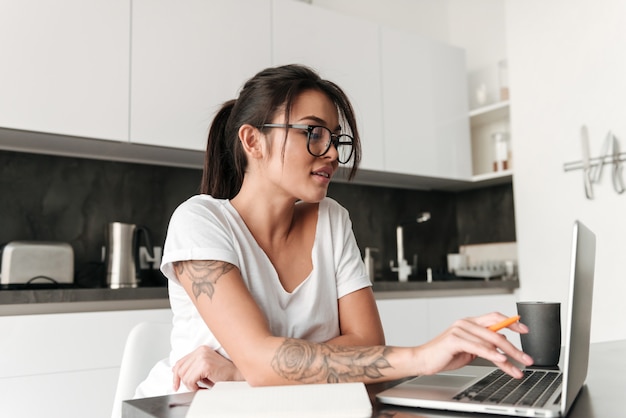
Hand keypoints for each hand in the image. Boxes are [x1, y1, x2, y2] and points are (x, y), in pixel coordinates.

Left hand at [172, 345, 243, 390]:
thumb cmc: (223, 374)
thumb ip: (191, 367)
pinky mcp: (205, 365)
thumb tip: (175, 370)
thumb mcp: (204, 368)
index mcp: (200, 350)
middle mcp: (201, 351)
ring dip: (191, 385)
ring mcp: (202, 356)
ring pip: (184, 376)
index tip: (176, 385)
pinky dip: (194, 387)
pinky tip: (203, 386)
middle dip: (185, 382)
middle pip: (180, 370)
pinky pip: (190, 380)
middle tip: (195, 386)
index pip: (180, 362)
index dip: (175, 375)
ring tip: (201, 386)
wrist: (236, 376)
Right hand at [415, 312, 533, 378]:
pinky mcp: (454, 339)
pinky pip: (478, 347)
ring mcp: (460, 329)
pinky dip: (491, 354)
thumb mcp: (470, 349)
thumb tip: (502, 345)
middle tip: (526, 358)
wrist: (423, 360)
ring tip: (517, 366)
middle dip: (514, 347)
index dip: (512, 322)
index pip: (495, 317)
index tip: (525, 330)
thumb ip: (484, 345)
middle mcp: (466, 323)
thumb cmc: (444, 355)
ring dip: (507, 355)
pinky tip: (501, 359)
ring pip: (490, 341)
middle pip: (496, 331)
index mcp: (470, 322)